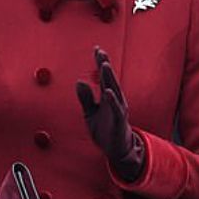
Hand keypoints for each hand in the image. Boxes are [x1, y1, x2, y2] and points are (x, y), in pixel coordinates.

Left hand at [75, 46, 144, 180]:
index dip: (100, 63)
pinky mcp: (119, 120)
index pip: (104, 76)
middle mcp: (115, 99)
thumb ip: (85, 98)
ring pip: (114, 89)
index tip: (97, 49)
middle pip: (110, 79)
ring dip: (109, 78)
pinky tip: (107, 91)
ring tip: (104, 65)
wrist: (116, 149)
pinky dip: (112, 99)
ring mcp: (118, 109)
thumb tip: (79, 82)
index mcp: (107, 96)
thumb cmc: (105, 129)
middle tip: (100, 52)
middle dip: (105, 65)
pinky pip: (116, 108)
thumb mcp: (90, 113)